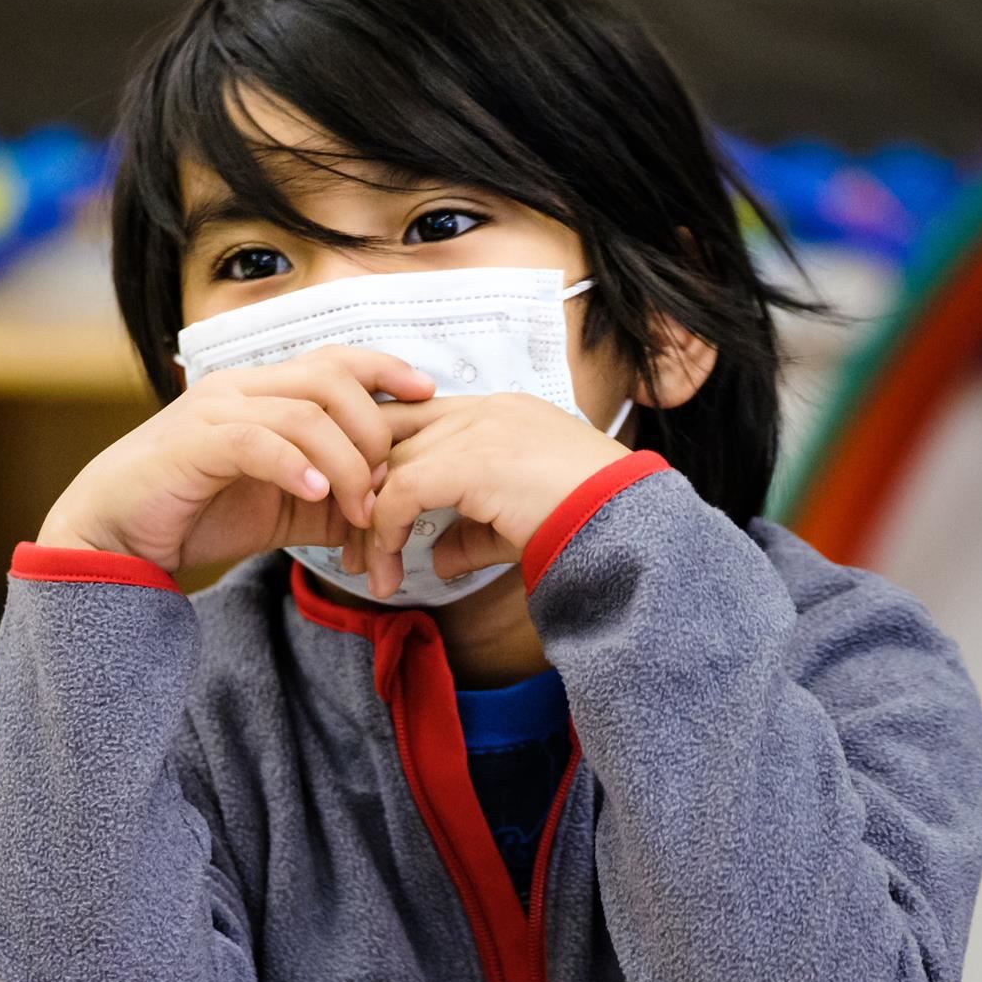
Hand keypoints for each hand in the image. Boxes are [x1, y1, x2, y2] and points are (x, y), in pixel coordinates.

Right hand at [36, 347, 434, 573]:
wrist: (115, 537)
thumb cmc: (195, 513)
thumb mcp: (281, 506)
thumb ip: (329, 496)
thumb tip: (386, 508)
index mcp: (263, 393)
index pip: (336, 359)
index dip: (386, 368)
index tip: (428, 394)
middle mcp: (241, 389)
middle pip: (332, 380)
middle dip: (373, 431)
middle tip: (386, 486)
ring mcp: (214, 412)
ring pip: (304, 414)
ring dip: (344, 464)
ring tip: (357, 508)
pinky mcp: (193, 444)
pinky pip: (257, 442)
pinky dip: (295, 467)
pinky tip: (315, 495)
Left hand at [362, 393, 631, 597]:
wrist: (629, 525)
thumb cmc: (588, 524)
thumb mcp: (516, 525)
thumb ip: (471, 534)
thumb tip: (438, 560)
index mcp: (501, 413)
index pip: (420, 421)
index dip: (387, 465)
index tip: (372, 515)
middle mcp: (485, 410)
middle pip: (393, 435)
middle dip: (363, 490)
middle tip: (351, 545)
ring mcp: (479, 429)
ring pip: (390, 465)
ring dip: (370, 523)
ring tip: (367, 570)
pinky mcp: (472, 461)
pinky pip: (402, 492)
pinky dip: (386, 532)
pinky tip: (388, 568)